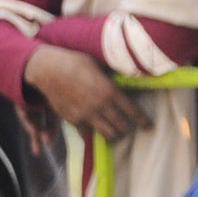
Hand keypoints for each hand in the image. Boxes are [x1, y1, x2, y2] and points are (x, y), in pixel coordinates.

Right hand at [24, 45, 142, 140]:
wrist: (48, 69)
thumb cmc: (74, 62)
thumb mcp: (98, 65)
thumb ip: (111, 76)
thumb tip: (125, 76)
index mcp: (109, 90)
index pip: (132, 110)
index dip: (143, 121)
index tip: (150, 127)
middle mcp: (100, 105)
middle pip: (121, 126)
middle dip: (127, 128)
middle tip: (127, 126)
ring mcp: (86, 114)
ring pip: (107, 134)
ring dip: (113, 135)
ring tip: (114, 132)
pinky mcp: (73, 120)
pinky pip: (87, 133)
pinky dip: (92, 132)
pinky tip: (93, 127)